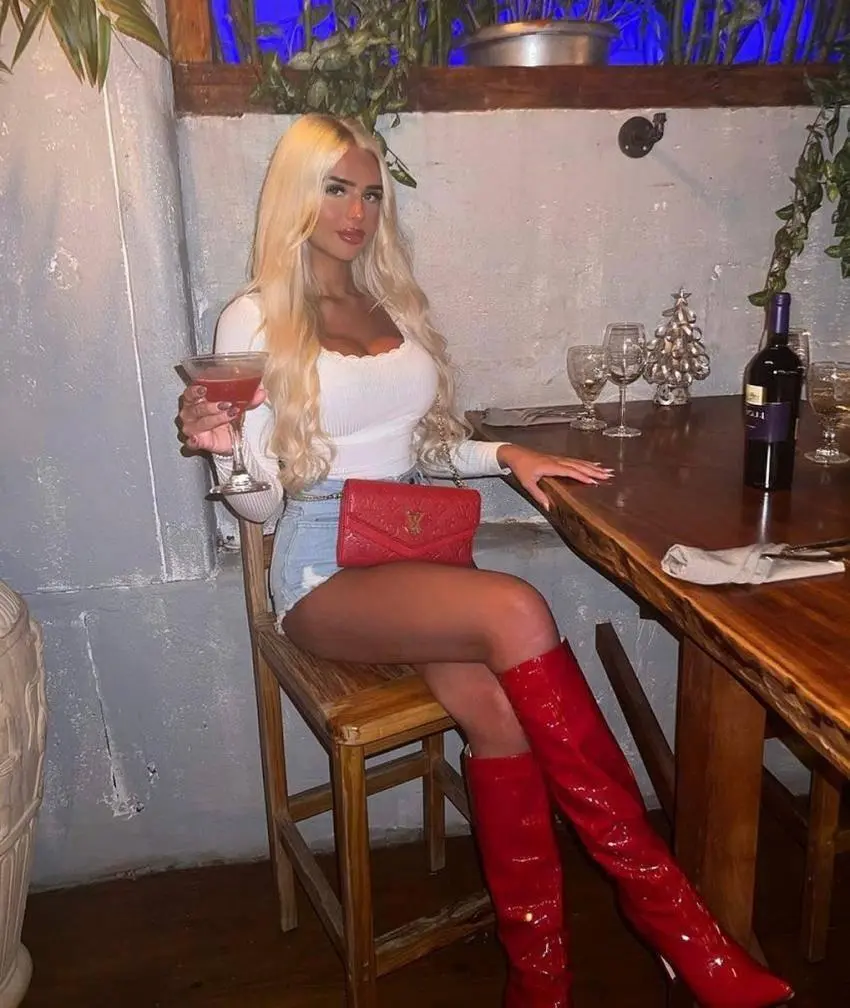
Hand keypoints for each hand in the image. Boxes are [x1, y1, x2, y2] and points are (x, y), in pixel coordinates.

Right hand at [178, 383, 266, 454]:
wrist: (233, 437)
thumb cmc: (229, 415)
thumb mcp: (240, 404)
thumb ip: (250, 398)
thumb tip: (261, 391)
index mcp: (196, 399)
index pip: (190, 393)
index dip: (195, 390)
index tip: (205, 389)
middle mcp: (190, 413)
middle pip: (196, 408)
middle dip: (212, 406)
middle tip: (227, 404)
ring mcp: (192, 428)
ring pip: (198, 423)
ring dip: (214, 419)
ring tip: (229, 416)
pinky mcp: (198, 442)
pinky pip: (191, 442)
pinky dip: (194, 440)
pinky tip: (197, 438)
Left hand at [496, 444, 613, 511]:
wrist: (515, 453)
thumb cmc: (521, 468)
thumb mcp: (527, 483)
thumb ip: (538, 495)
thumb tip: (548, 507)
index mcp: (551, 467)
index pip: (570, 472)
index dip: (583, 476)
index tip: (594, 481)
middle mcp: (557, 461)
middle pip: (579, 465)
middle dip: (594, 470)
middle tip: (608, 475)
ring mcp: (558, 458)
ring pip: (578, 462)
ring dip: (592, 466)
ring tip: (605, 469)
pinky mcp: (557, 458)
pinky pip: (574, 460)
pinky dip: (585, 462)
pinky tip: (592, 463)